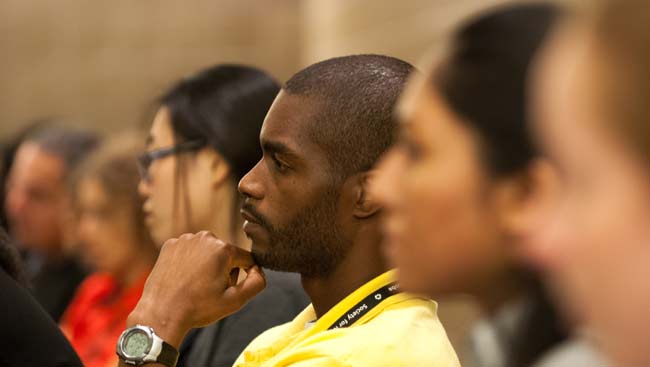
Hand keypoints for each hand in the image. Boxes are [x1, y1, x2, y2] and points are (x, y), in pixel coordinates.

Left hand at [126, 231, 265, 347]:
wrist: (161, 313)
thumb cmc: (198, 308)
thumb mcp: (235, 301)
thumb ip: (257, 283)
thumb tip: (259, 269)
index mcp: (223, 249)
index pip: (245, 259)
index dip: (241, 276)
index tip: (227, 290)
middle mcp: (205, 237)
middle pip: (225, 254)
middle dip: (223, 270)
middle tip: (210, 290)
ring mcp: (185, 239)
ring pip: (206, 252)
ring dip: (206, 265)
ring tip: (195, 285)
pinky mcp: (170, 245)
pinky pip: (188, 251)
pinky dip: (188, 262)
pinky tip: (183, 278)